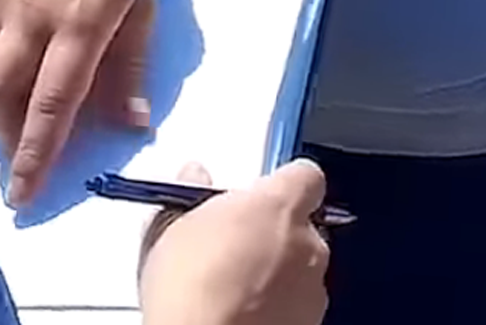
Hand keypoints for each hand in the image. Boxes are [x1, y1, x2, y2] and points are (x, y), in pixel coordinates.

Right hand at [138, 161, 331, 324]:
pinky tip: (244, 311)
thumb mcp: (171, 227)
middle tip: (234, 244)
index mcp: (276, 207)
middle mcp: (307, 243)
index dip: (284, 184)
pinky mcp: (311, 321)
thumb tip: (195, 176)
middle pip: (301, 225)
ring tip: (234, 286)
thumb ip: (193, 195)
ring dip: (278, 270)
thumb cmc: (187, 288)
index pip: (305, 175)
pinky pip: (298, 302)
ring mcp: (313, 287)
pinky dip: (279, 304)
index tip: (258, 195)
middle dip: (273, 232)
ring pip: (302, 266)